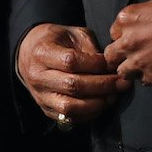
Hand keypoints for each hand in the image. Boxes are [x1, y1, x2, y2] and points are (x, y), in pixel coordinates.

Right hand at [16, 23, 131, 126]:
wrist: (29, 54)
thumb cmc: (55, 41)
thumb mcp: (72, 33)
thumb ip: (90, 47)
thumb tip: (109, 66)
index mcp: (43, 52)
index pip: (71, 62)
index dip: (95, 64)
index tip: (112, 64)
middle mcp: (38, 77)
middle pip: (73, 86)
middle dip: (102, 86)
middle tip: (122, 83)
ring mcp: (40, 96)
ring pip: (70, 107)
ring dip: (97, 104)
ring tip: (113, 96)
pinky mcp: (45, 109)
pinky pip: (69, 118)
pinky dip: (88, 114)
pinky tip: (101, 104)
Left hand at [103, 0, 151, 86]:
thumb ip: (139, 20)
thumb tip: (136, 30)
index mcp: (127, 19)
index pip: (113, 34)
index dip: (124, 37)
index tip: (135, 39)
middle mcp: (128, 41)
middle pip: (111, 55)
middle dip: (121, 55)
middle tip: (135, 55)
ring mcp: (139, 61)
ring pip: (123, 72)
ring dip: (132, 69)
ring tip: (147, 65)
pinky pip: (143, 81)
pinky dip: (150, 76)